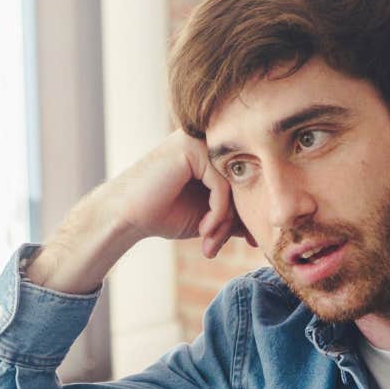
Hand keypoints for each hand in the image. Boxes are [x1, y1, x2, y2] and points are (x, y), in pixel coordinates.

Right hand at [26, 131, 254, 293]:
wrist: (125, 217)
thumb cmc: (161, 214)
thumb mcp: (208, 216)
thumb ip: (234, 213)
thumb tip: (264, 223)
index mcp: (211, 154)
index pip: (244, 182)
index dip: (247, 214)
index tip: (250, 242)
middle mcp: (206, 141)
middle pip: (242, 182)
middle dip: (236, 222)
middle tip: (222, 247)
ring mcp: (198, 141)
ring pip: (233, 185)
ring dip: (224, 222)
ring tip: (209, 243)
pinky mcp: (192, 148)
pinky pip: (222, 185)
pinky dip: (217, 213)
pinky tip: (203, 230)